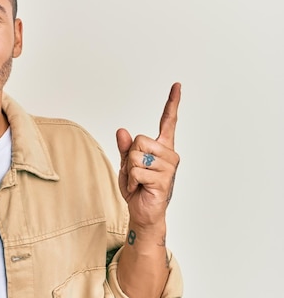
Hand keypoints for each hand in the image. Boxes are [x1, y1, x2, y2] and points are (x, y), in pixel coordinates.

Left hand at [116, 83, 180, 228]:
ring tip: (138, 182)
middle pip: (139, 140)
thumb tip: (122, 131)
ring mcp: (168, 167)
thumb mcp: (125, 164)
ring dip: (129, 172)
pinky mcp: (163, 179)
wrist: (143, 212)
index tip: (177, 85)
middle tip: (136, 174)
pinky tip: (139, 189)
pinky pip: (135, 172)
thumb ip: (124, 148)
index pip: (168, 121)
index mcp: (161, 148)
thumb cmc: (137, 188)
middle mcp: (169, 155)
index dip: (172, 103)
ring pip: (135, 156)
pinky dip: (130, 182)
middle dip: (129, 157)